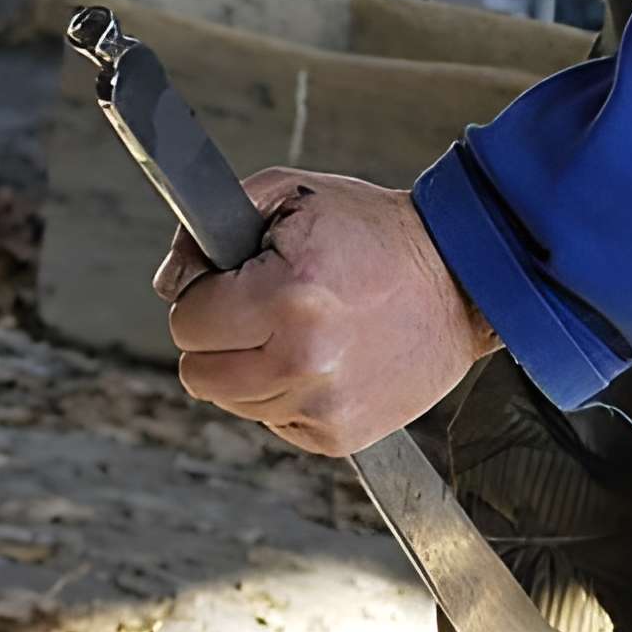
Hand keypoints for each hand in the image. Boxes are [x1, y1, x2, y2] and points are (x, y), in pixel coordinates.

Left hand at [153, 169, 497, 456]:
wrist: (461, 281)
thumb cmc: (376, 235)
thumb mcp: (290, 196)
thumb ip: (209, 227)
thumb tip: (170, 282)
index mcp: (286, 295)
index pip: (186, 322)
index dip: (203, 297)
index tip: (233, 283)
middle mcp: (304, 358)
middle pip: (199, 373)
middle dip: (218, 337)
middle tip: (259, 310)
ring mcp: (324, 403)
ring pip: (232, 403)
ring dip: (250, 370)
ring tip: (298, 332)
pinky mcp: (340, 435)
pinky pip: (274, 424)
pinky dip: (285, 395)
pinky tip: (321, 360)